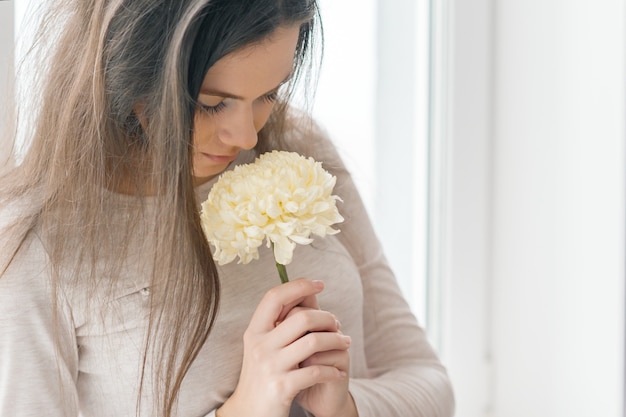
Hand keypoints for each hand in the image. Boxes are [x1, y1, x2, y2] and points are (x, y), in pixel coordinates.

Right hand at [216, 278, 350, 416]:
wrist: (249, 413)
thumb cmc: (262, 375)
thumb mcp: (262, 347)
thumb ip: (277, 324)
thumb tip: (302, 293)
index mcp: (254, 332)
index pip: (274, 297)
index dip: (298, 286)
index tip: (319, 283)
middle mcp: (259, 346)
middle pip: (301, 317)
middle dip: (327, 317)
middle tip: (337, 324)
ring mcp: (270, 367)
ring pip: (313, 341)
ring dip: (336, 340)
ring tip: (345, 343)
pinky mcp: (281, 387)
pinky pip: (316, 371)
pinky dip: (332, 370)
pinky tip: (337, 372)